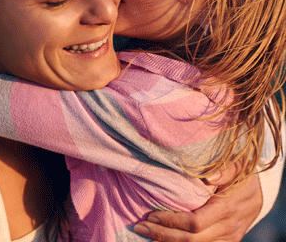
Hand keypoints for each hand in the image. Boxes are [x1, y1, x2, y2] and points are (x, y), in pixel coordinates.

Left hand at [133, 168, 261, 241]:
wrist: (259, 191)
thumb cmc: (241, 174)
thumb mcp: (237, 165)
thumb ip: (225, 169)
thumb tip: (210, 176)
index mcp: (228, 209)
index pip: (195, 223)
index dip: (171, 221)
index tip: (151, 215)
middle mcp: (229, 228)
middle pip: (191, 240)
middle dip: (163, 235)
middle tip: (140, 227)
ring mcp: (229, 238)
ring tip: (147, 235)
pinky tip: (164, 239)